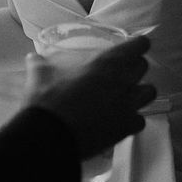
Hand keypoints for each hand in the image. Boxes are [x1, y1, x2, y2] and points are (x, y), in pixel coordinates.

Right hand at [24, 35, 156, 159]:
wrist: (50, 137)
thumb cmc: (47, 101)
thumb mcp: (40, 76)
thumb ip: (39, 64)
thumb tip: (32, 57)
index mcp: (106, 63)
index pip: (139, 45)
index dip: (138, 44)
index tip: (134, 45)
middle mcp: (123, 82)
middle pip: (143, 67)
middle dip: (135, 67)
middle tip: (123, 70)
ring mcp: (127, 106)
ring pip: (149, 93)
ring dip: (140, 91)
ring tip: (127, 95)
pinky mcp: (126, 129)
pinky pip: (140, 120)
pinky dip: (133, 119)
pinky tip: (121, 120)